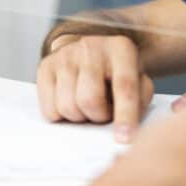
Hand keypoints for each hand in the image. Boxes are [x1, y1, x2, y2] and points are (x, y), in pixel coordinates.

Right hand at [36, 35, 153, 142]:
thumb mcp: (139, 80)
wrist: (93, 51)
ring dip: (79, 117)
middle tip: (104, 113)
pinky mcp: (45, 66)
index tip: (125, 138)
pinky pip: (49, 109)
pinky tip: (71, 102)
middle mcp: (91, 47)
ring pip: (67, 107)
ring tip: (88, 107)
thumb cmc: (119, 72)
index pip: (124, 86)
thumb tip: (127, 129)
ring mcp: (65, 55)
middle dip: (98, 116)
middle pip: (90, 100)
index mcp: (121, 49)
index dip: (125, 115)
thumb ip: (140, 101)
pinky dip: (61, 116)